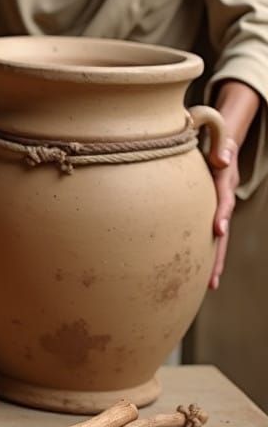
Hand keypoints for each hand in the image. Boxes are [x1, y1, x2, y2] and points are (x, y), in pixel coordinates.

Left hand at [206, 129, 239, 290]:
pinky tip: (202, 272)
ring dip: (215, 261)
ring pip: (218, 238)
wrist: (223, 146)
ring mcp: (218, 208)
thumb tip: (221, 159)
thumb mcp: (220, 141)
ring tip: (211, 284)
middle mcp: (224, 200)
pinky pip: (209, 235)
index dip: (221, 214)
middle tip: (213, 278)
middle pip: (223, 230)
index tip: (219, 230)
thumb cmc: (217, 142)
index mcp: (224, 182)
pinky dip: (207, 252)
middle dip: (219, 254)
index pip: (223, 201)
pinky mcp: (210, 212)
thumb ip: (221, 148)